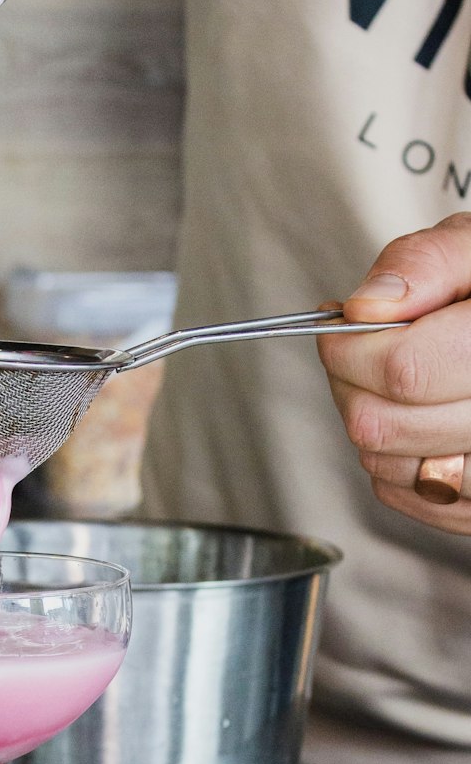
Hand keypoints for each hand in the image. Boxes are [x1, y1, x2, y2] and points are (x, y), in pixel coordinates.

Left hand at [317, 212, 470, 531]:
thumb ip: (424, 266)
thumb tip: (367, 306)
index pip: (404, 370)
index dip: (350, 350)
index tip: (339, 331)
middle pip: (385, 425)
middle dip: (351, 383)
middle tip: (360, 352)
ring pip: (391, 466)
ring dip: (372, 423)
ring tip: (395, 383)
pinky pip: (411, 497)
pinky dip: (396, 460)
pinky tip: (417, 418)